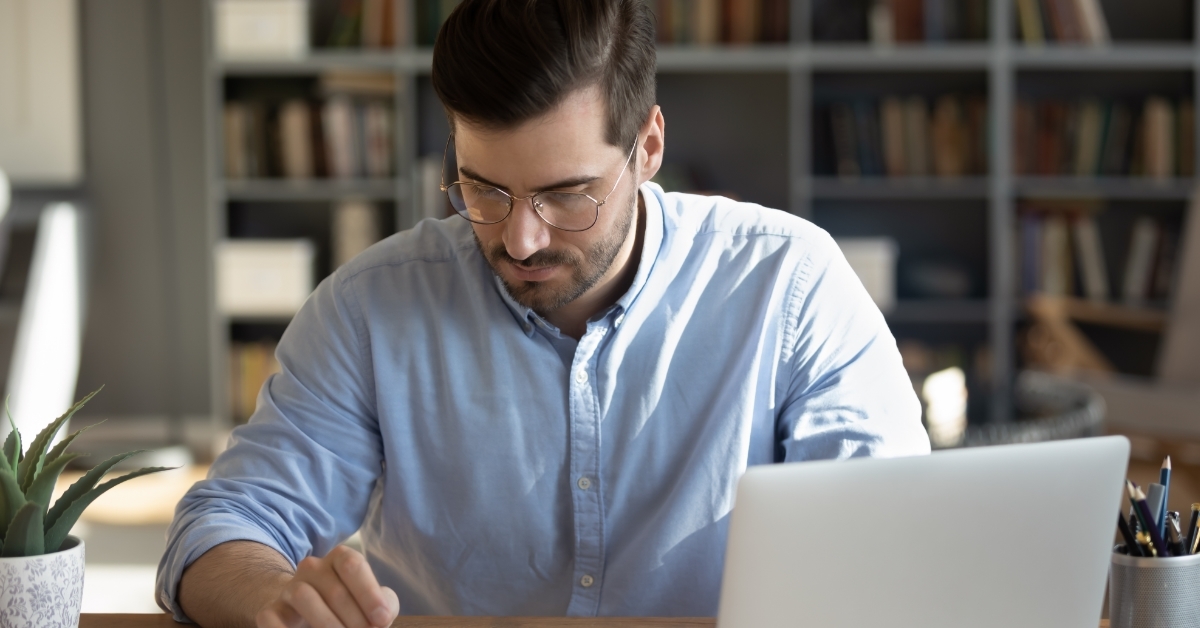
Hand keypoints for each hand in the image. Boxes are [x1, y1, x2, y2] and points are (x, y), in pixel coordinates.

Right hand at [256, 545, 399, 627]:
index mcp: (340, 558)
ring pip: (303, 597)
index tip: (381, 619)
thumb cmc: (350, 606)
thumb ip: (384, 604)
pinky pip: (270, 618)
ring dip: (326, 623)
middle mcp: (312, 568)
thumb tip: (382, 615)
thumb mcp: (371, 602)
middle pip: (334, 589)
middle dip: (354, 619)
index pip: (352, 565)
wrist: (309, 613)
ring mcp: (289, 588)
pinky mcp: (271, 611)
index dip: (369, 594)